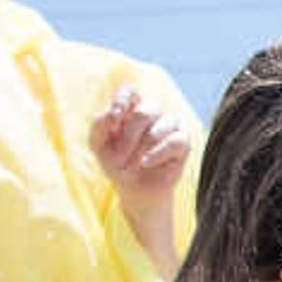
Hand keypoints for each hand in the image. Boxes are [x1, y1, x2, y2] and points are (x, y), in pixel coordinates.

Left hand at [87, 85, 192, 211]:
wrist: (135, 189)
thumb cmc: (116, 162)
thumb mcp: (98, 144)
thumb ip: (99, 125)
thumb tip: (113, 115)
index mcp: (132, 107)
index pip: (130, 92)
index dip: (122, 102)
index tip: (114, 120)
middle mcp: (153, 111)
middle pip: (143, 113)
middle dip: (128, 139)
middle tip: (119, 160)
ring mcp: (170, 124)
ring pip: (158, 129)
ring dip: (141, 150)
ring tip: (134, 164)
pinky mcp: (183, 141)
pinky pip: (174, 142)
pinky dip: (157, 154)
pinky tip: (146, 163)